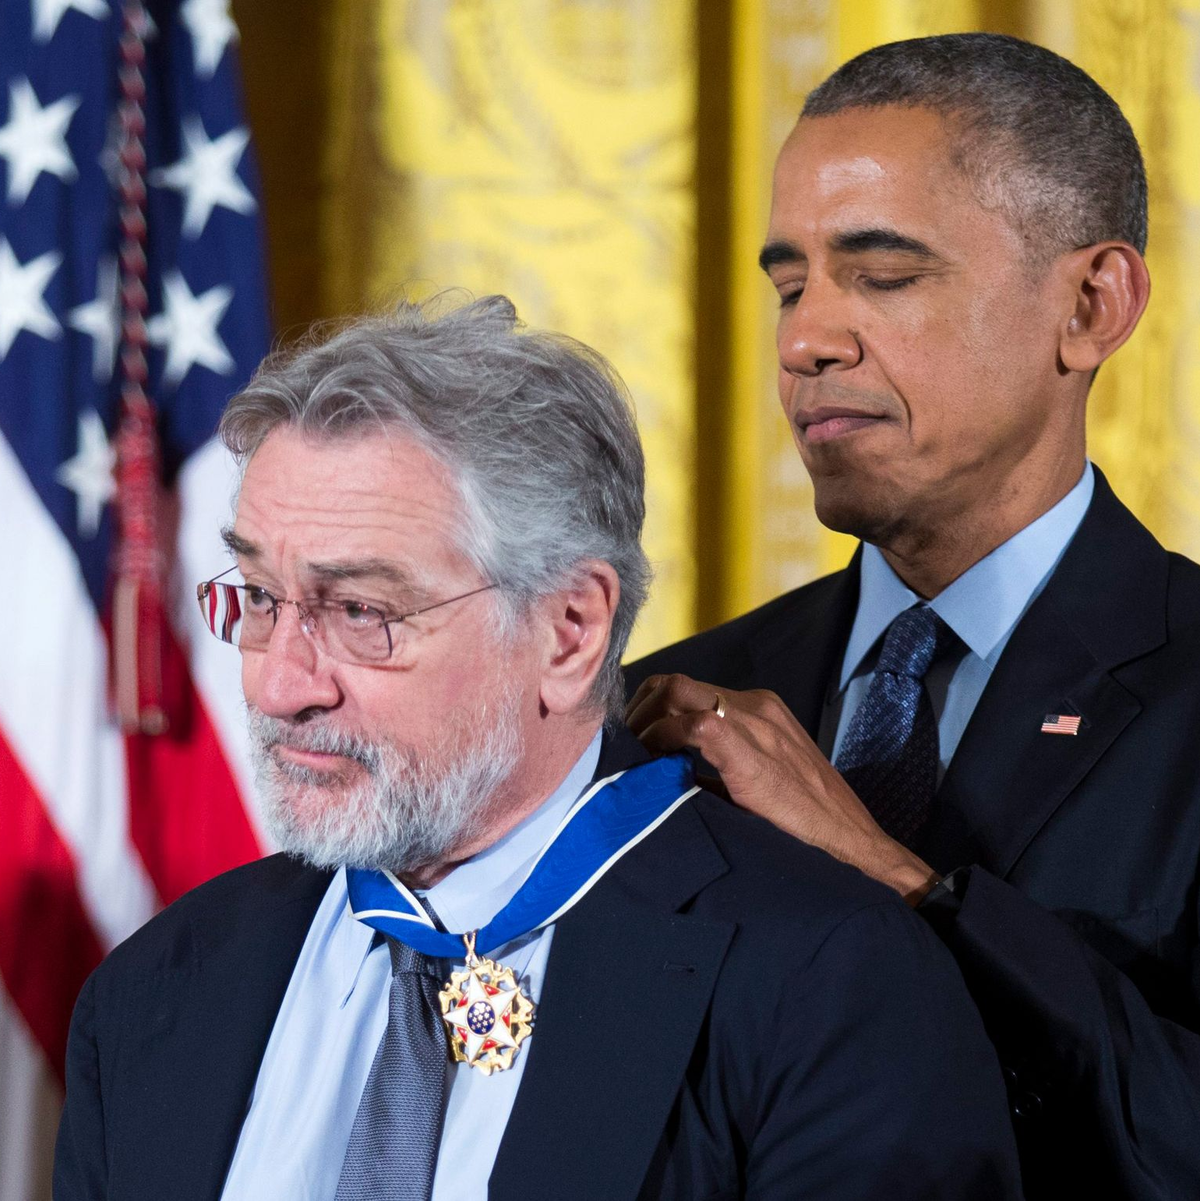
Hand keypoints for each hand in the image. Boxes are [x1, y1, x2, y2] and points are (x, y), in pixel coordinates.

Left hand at [625, 674, 941, 904]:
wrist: (854, 846)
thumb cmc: (805, 824)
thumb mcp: (756, 781)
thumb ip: (716, 767)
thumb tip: (661, 774)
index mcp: (758, 709)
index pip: (686, 689)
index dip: (649, 709)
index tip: (630, 740)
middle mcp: (756, 705)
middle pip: (673, 682)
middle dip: (638, 709)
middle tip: (622, 747)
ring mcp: (756, 724)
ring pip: (676, 692)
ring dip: (644, 720)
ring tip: (633, 756)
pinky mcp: (752, 753)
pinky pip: (694, 725)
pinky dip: (663, 738)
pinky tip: (655, 765)